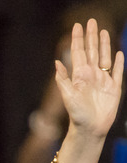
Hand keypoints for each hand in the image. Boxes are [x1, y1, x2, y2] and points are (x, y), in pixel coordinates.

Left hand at [55, 19, 123, 138]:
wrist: (90, 128)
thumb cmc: (77, 114)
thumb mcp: (67, 96)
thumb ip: (63, 79)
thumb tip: (57, 62)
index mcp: (79, 75)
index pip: (78, 52)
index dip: (78, 39)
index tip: (77, 26)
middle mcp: (91, 75)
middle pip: (92, 50)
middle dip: (91, 36)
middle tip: (91, 21)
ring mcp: (103, 80)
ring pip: (104, 57)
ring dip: (104, 44)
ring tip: (103, 31)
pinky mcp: (114, 88)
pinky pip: (117, 72)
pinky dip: (118, 62)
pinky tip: (118, 53)